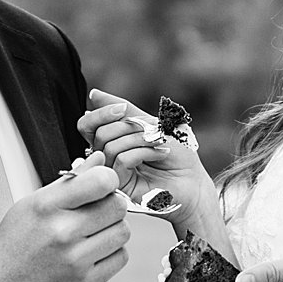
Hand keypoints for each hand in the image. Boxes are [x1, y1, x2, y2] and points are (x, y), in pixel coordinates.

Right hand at [0, 152, 129, 281]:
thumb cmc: (13, 246)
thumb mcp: (33, 204)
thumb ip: (70, 181)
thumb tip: (98, 161)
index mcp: (47, 206)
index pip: (100, 181)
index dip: (108, 180)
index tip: (103, 185)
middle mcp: (62, 232)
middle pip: (117, 206)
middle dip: (111, 205)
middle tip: (98, 211)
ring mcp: (75, 260)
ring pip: (123, 232)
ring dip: (113, 230)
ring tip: (93, 234)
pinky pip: (120, 259)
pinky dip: (111, 254)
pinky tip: (92, 254)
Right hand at [78, 89, 214, 223]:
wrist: (194, 181)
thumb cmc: (177, 154)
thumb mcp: (152, 124)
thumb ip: (125, 111)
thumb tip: (94, 95)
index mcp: (112, 141)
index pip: (88, 125)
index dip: (101, 114)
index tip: (123, 109)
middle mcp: (109, 158)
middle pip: (99, 134)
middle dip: (128, 126)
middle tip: (152, 130)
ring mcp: (114, 173)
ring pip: (109, 147)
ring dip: (139, 139)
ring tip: (159, 143)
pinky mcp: (122, 187)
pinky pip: (121, 160)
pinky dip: (142, 152)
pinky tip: (158, 155)